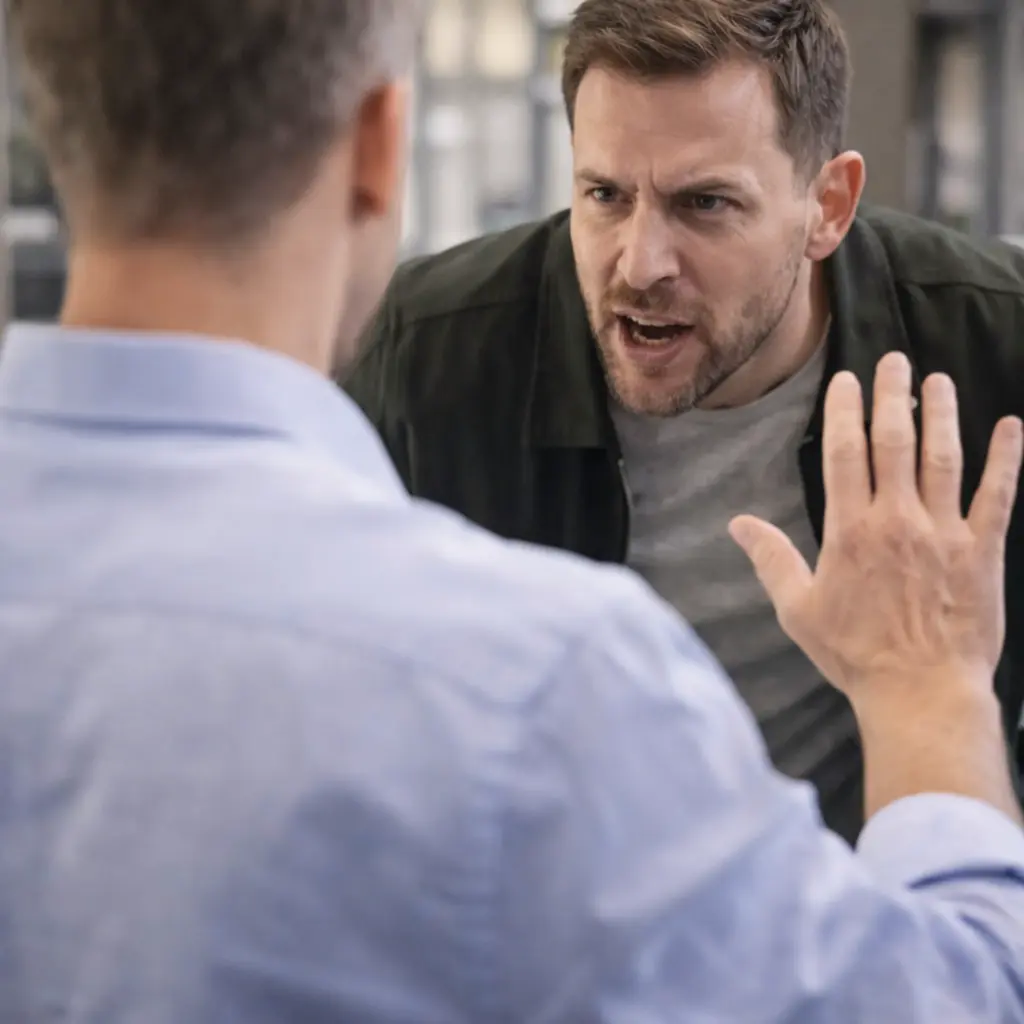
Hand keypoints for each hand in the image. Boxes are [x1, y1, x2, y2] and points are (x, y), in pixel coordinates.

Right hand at [729, 352, 1022, 702]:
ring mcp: (944, 532)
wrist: (920, 692)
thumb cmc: (855, 654)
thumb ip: (771, 559)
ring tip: (938, 380)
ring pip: (943, 458)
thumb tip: (737, 523)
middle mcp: (897, 520)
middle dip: (891, 396)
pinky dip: (1005, 458)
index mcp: (850, 531)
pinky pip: (998, 494)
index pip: (845, 455)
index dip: (844, 412)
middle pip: (894, 443)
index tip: (845, 381)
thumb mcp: (798, 609)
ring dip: (941, 414)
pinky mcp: (982, 550)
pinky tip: (1011, 426)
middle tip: (894, 360)